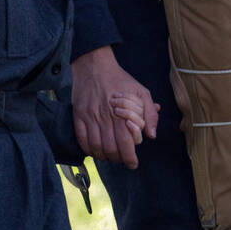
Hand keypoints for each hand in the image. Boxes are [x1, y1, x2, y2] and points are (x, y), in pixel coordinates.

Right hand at [71, 47, 159, 167]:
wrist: (94, 66)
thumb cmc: (121, 80)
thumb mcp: (142, 92)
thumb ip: (150, 114)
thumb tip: (152, 135)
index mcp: (121, 112)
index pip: (126, 142)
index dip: (129, 157)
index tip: (133, 164)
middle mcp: (104, 117)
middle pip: (110, 149)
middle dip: (118, 159)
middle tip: (123, 160)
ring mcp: (89, 117)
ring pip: (96, 147)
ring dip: (104, 157)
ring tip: (111, 157)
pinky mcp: (78, 116)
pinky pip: (82, 140)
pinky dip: (89, 150)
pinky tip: (96, 151)